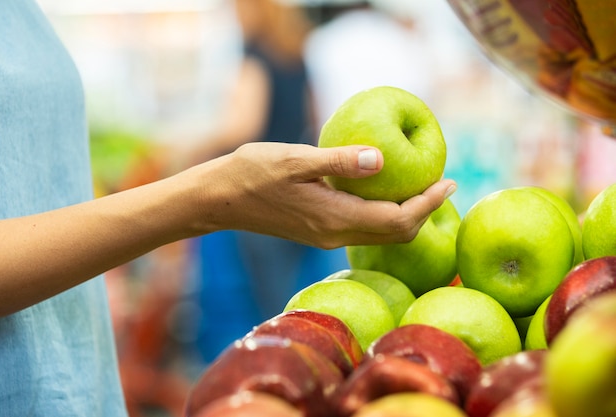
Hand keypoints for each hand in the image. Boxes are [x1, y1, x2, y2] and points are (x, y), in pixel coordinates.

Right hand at [195, 142, 456, 248]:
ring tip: (422, 187)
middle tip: (443, 184)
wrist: (220, 199)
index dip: (429, 203)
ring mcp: (326, 235)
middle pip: (396, 234)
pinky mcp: (318, 231)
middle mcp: (335, 233)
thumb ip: (340, 161)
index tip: (450, 182)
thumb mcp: (296, 160)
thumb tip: (383, 158)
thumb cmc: (253, 173)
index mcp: (335, 218)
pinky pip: (363, 227)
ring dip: (406, 214)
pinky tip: (383, 191)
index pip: (398, 220)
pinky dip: (384, 213)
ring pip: (380, 233)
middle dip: (424, 211)